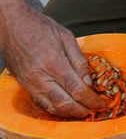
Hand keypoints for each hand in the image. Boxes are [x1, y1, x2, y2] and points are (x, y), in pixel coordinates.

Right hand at [0, 0, 105, 117]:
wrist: (10, 24)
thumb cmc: (39, 27)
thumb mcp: (66, 37)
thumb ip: (79, 61)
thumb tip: (89, 82)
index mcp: (55, 63)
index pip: (78, 90)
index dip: (92, 100)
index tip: (102, 104)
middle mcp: (41, 77)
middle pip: (66, 103)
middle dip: (84, 110)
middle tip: (95, 110)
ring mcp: (31, 84)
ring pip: (53, 108)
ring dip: (70, 114)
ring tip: (83, 112)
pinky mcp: (25, 86)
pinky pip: (42, 104)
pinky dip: (56, 110)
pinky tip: (66, 109)